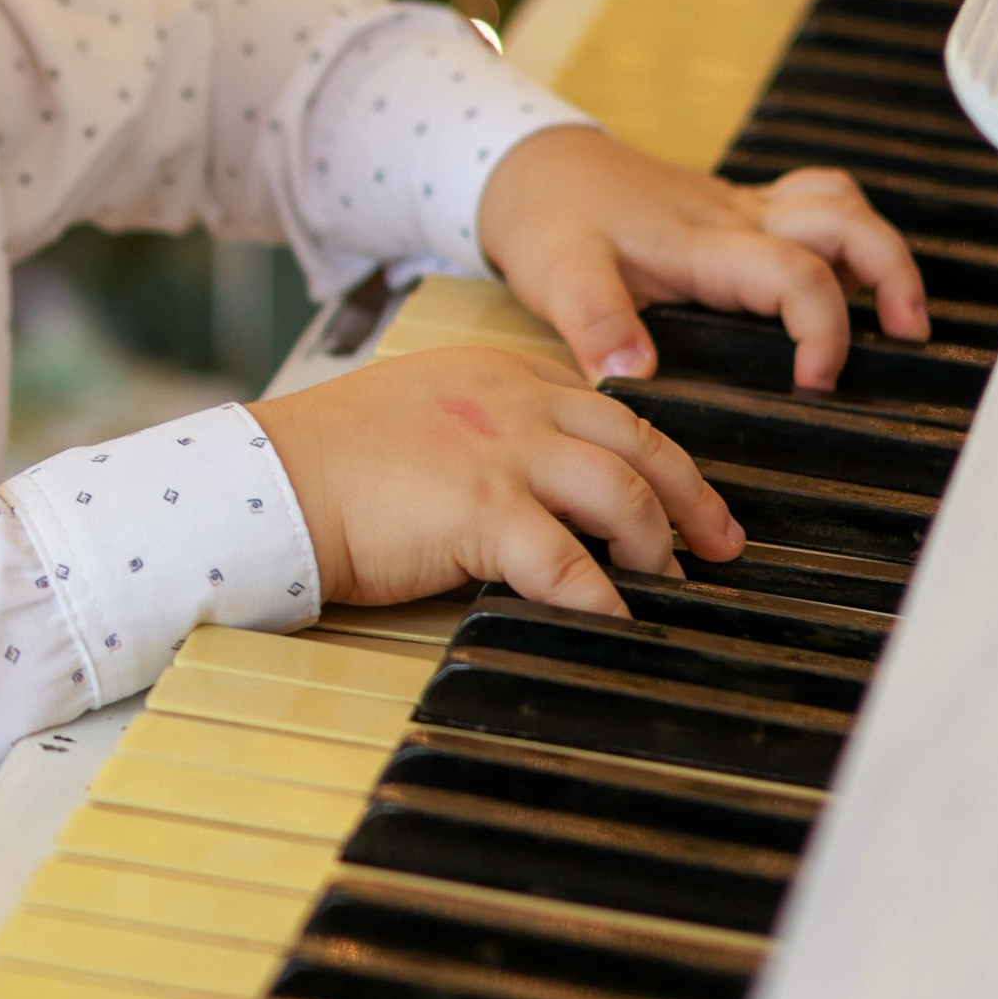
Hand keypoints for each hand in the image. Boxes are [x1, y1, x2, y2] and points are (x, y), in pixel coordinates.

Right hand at [252, 344, 743, 620]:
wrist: (276, 475)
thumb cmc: (331, 457)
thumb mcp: (425, 413)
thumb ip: (486, 430)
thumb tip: (534, 485)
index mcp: (502, 374)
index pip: (606, 409)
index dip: (655, 456)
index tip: (681, 493)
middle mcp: (515, 402)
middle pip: (640, 443)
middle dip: (694, 499)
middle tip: (720, 543)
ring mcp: (504, 453)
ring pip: (624, 495)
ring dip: (657, 548)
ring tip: (669, 587)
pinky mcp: (485, 510)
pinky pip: (571, 565)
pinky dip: (603, 602)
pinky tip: (615, 624)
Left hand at [475, 123, 926, 394]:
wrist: (532, 165)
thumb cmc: (548, 221)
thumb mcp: (557, 277)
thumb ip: (595, 324)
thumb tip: (635, 375)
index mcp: (703, 243)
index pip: (796, 276)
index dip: (823, 329)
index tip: (818, 384)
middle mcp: (736, 218)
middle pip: (846, 222)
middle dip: (892, 274)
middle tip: (909, 335)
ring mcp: (740, 207)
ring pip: (838, 205)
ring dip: (880, 250)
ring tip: (900, 313)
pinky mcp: (735, 207)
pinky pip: (813, 201)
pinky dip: (846, 231)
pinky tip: (847, 277)